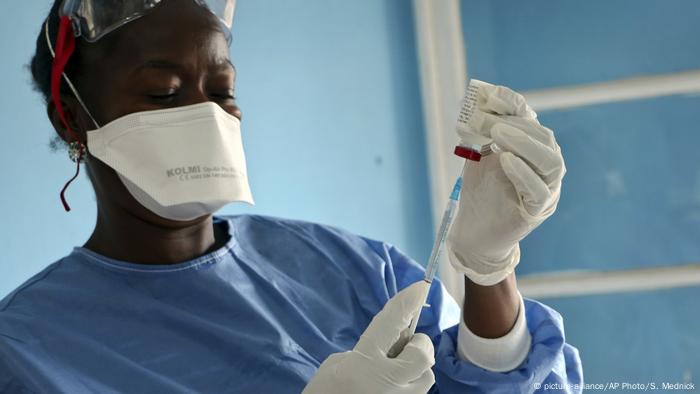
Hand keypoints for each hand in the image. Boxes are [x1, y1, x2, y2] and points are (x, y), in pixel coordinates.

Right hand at [302, 281, 434, 393]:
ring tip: (390, 377)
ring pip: (426, 378)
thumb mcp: (336, 366)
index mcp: (363, 364)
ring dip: (414, 372)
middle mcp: (386, 383)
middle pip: (423, 354)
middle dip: (417, 347)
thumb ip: (366, 353)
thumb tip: (389, 348)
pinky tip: (386, 391)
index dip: (405, 303)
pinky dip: (408, 388)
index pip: (390, 324)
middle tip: (400, 350)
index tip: (419, 286)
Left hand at [447, 80, 564, 285]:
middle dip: (517, 125)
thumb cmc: (481, 191)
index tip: (492, 96)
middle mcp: (548, 170)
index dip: (515, 107)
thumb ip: (488, 130)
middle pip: (545, 140)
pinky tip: (504, 160)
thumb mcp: (482, 155)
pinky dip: (523, 171)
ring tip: (498, 135)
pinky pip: (538, 190)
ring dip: (524, 144)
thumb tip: (488, 96)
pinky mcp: (537, 211)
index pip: (534, 124)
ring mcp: (547, 191)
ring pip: (551, 162)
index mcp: (537, 153)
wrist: (473, 231)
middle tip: (490, 121)